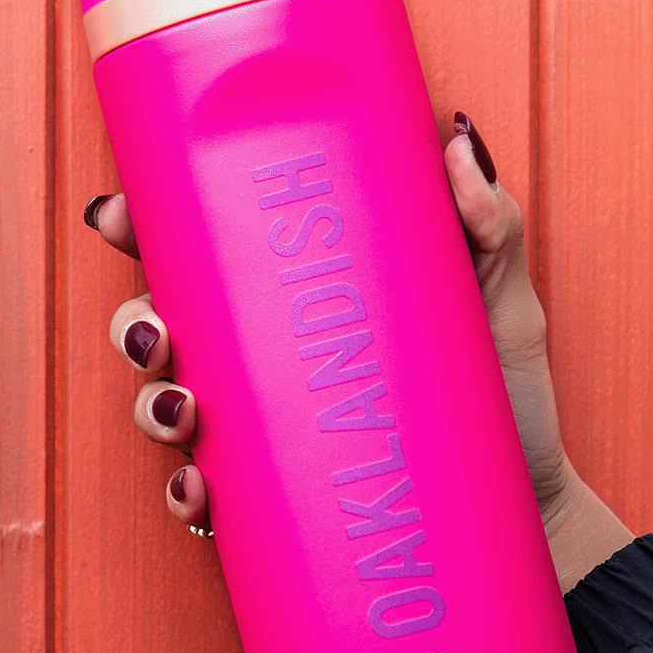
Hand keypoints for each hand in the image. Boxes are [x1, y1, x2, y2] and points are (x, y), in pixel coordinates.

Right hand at [84, 113, 630, 593]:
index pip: (199, 247)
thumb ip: (487, 224)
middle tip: (160, 332)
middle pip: (158, 322)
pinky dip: (187, 492)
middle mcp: (261, 357)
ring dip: (151, 405)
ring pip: (163, 405)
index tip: (120, 213)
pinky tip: (202, 490)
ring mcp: (261, 428)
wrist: (532, 507)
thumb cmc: (505, 397)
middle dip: (134, 324)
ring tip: (182, 409)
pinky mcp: (272, 498)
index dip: (142, 224)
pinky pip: (203, 494)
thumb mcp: (500, 302)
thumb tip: (454, 145)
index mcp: (291, 292)